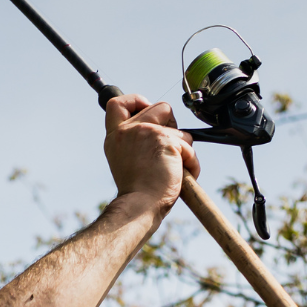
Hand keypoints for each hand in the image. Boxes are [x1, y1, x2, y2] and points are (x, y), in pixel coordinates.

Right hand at [103, 94, 199, 213]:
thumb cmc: (137, 192)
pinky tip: (180, 176)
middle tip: (168, 148)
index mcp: (116, 137)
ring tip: (172, 169)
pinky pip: (189, 147)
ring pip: (179, 129)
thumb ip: (136, 141)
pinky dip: (190, 163)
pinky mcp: (167, 141)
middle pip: (160, 107)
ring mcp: (147, 133)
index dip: (136, 100)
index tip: (146, 107)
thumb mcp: (126, 160)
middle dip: (171, 125)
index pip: (117, 103)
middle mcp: (129, 131)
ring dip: (183, 149)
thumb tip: (160, 130)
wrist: (140, 206)